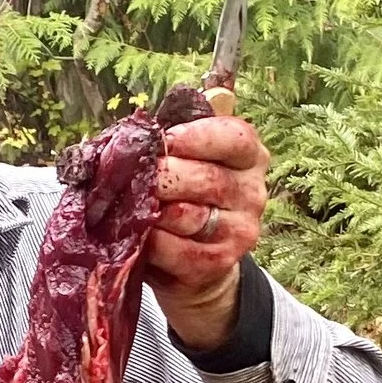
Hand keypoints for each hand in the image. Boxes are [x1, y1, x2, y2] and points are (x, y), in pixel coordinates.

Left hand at [146, 109, 268, 349]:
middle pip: (207, 178)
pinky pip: (177, 250)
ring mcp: (239, 231)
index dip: (195, 137)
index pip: (234, 139)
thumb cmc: (184, 194)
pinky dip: (151, 241)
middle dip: (163, 174)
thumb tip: (153, 119)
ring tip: (129, 203)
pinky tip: (137, 234)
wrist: (197, 259)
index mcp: (250, 158)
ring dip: (152, 209)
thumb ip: (177, 135)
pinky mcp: (218, 263)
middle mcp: (252, 194)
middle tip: (132, 172)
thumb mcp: (188, 158)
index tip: (163, 139)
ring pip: (188, 215)